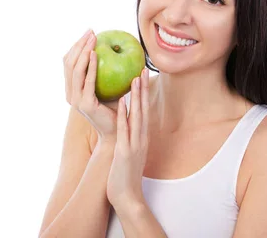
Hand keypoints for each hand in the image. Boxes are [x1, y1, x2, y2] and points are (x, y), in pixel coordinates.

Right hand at [63, 29, 117, 140]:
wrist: (118, 132)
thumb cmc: (117, 108)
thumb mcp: (109, 86)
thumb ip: (106, 71)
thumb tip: (113, 46)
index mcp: (72, 90)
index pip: (69, 63)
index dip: (76, 47)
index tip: (89, 33)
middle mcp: (70, 94)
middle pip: (68, 63)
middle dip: (78, 45)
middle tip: (91, 31)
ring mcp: (76, 100)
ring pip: (74, 70)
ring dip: (82, 51)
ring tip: (93, 38)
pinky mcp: (85, 104)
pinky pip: (86, 81)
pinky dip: (89, 66)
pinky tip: (95, 54)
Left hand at [106, 68, 149, 212]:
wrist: (127, 196)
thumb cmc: (124, 175)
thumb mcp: (128, 153)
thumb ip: (128, 138)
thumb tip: (124, 126)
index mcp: (141, 137)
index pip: (143, 111)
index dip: (143, 94)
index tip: (141, 76)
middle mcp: (141, 138)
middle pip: (143, 109)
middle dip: (143, 89)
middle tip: (142, 69)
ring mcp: (135, 144)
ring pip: (137, 116)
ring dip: (137, 97)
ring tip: (136, 79)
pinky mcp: (126, 152)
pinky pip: (125, 130)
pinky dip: (124, 115)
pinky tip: (122, 103)